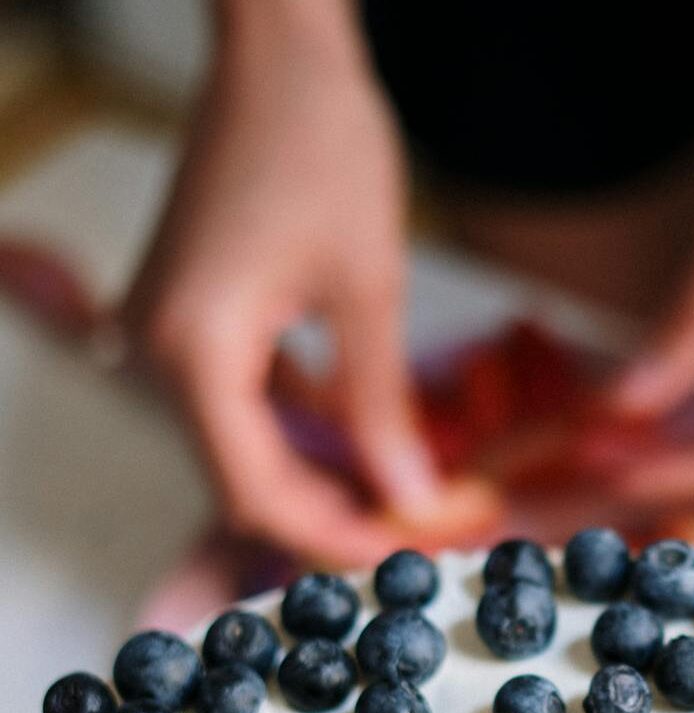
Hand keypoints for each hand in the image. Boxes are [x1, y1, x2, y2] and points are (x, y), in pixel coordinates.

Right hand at [122, 3, 450, 565]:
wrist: (279, 55)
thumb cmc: (324, 152)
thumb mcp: (369, 292)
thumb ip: (382, 408)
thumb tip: (412, 499)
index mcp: (195, 353)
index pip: (256, 494)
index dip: (332, 538)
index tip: (403, 556)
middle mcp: (159, 352)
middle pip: (243, 478)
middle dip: (331, 512)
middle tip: (415, 528)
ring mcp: (167, 332)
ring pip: (243, 443)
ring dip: (319, 473)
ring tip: (398, 491)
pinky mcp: (189, 313)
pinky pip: (240, 397)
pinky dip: (299, 424)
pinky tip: (358, 431)